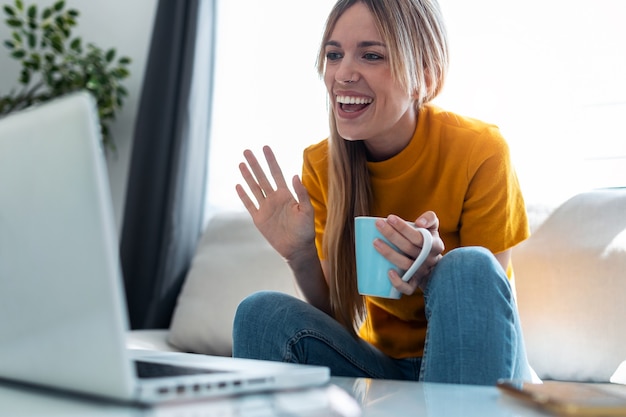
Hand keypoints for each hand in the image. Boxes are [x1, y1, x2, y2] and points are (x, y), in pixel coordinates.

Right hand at [235, 146, 315, 260]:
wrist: (297, 248)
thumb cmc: (305, 230)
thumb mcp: (307, 210)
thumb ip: (301, 193)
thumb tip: (295, 176)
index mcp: (286, 195)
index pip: (276, 173)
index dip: (271, 160)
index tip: (265, 147)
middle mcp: (274, 198)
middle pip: (262, 177)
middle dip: (255, 164)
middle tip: (247, 151)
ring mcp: (266, 208)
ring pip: (254, 188)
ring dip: (247, 176)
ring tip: (241, 164)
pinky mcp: (259, 219)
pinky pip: (249, 204)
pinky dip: (244, 195)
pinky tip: (238, 185)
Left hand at [373, 212, 444, 293]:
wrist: (435, 268)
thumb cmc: (428, 243)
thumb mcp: (433, 229)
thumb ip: (430, 218)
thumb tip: (419, 222)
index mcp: (435, 245)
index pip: (418, 236)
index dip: (403, 228)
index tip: (389, 218)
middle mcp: (429, 260)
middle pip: (409, 248)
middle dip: (392, 235)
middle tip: (378, 224)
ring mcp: (422, 273)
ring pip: (406, 265)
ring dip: (389, 253)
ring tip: (375, 242)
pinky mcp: (415, 284)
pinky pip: (408, 288)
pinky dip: (398, 282)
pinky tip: (388, 272)